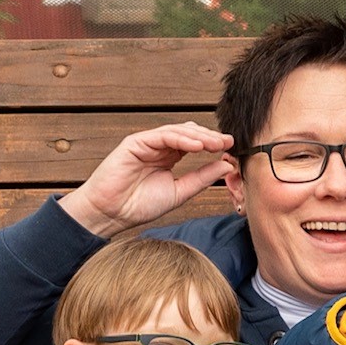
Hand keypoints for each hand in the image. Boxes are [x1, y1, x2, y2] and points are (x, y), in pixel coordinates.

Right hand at [58, 123, 233, 239]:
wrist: (113, 213)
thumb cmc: (140, 204)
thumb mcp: (180, 191)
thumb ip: (202, 178)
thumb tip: (226, 165)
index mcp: (169, 157)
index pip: (194, 144)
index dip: (213, 144)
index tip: (232, 149)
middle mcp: (159, 147)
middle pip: (188, 134)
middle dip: (209, 137)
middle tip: (228, 142)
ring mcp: (146, 142)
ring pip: (177, 131)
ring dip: (199, 136)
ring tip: (217, 143)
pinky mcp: (135, 142)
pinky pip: (162, 136)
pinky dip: (181, 139)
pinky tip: (197, 146)